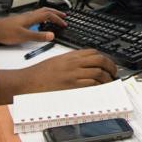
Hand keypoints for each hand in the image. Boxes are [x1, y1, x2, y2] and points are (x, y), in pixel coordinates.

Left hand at [0, 7, 66, 45]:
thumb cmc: (5, 32)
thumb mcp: (23, 36)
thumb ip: (38, 36)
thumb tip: (51, 35)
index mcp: (31, 18)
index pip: (48, 15)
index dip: (57, 19)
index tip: (64, 23)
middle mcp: (28, 15)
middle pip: (45, 10)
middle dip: (56, 13)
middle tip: (64, 16)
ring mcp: (24, 17)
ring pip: (40, 12)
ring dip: (49, 13)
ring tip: (54, 17)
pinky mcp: (20, 20)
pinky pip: (35, 15)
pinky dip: (42, 16)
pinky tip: (39, 22)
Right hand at [0, 49, 117, 103]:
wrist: (27, 81)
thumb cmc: (39, 73)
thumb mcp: (56, 61)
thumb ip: (70, 61)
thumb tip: (83, 64)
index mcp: (70, 56)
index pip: (93, 52)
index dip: (104, 57)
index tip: (107, 63)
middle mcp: (73, 63)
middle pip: (99, 60)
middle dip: (111, 66)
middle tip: (114, 72)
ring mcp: (73, 74)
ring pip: (98, 72)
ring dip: (107, 78)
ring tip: (109, 82)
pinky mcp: (71, 86)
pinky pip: (91, 84)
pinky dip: (99, 86)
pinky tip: (101, 89)